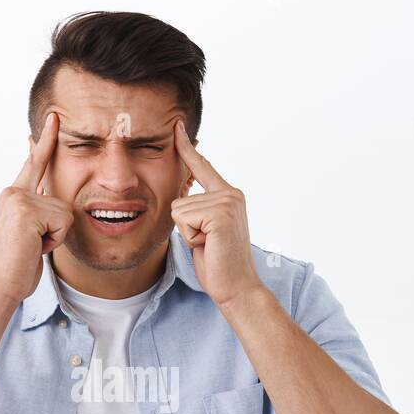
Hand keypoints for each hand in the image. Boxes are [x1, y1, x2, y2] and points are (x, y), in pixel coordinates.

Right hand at [0, 112, 73, 305]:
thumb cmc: (16, 268)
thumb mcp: (31, 236)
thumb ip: (41, 216)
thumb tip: (55, 204)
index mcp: (13, 196)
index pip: (33, 164)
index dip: (44, 141)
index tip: (52, 119)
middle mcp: (13, 192)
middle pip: (58, 195)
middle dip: (54, 217)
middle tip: (36, 215)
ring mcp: (18, 199)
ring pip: (65, 211)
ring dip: (56, 237)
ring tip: (33, 248)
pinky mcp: (26, 210)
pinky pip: (63, 222)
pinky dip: (54, 242)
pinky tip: (34, 249)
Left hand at [170, 119, 261, 307]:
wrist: (237, 288)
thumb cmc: (218, 264)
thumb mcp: (202, 231)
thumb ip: (195, 209)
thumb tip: (181, 189)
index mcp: (228, 195)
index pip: (201, 166)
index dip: (186, 147)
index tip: (177, 126)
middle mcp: (230, 193)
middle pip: (179, 197)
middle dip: (185, 226)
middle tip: (207, 243)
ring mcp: (227, 201)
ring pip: (178, 209)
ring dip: (187, 233)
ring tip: (209, 245)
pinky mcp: (220, 212)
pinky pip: (182, 219)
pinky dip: (190, 237)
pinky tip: (208, 245)